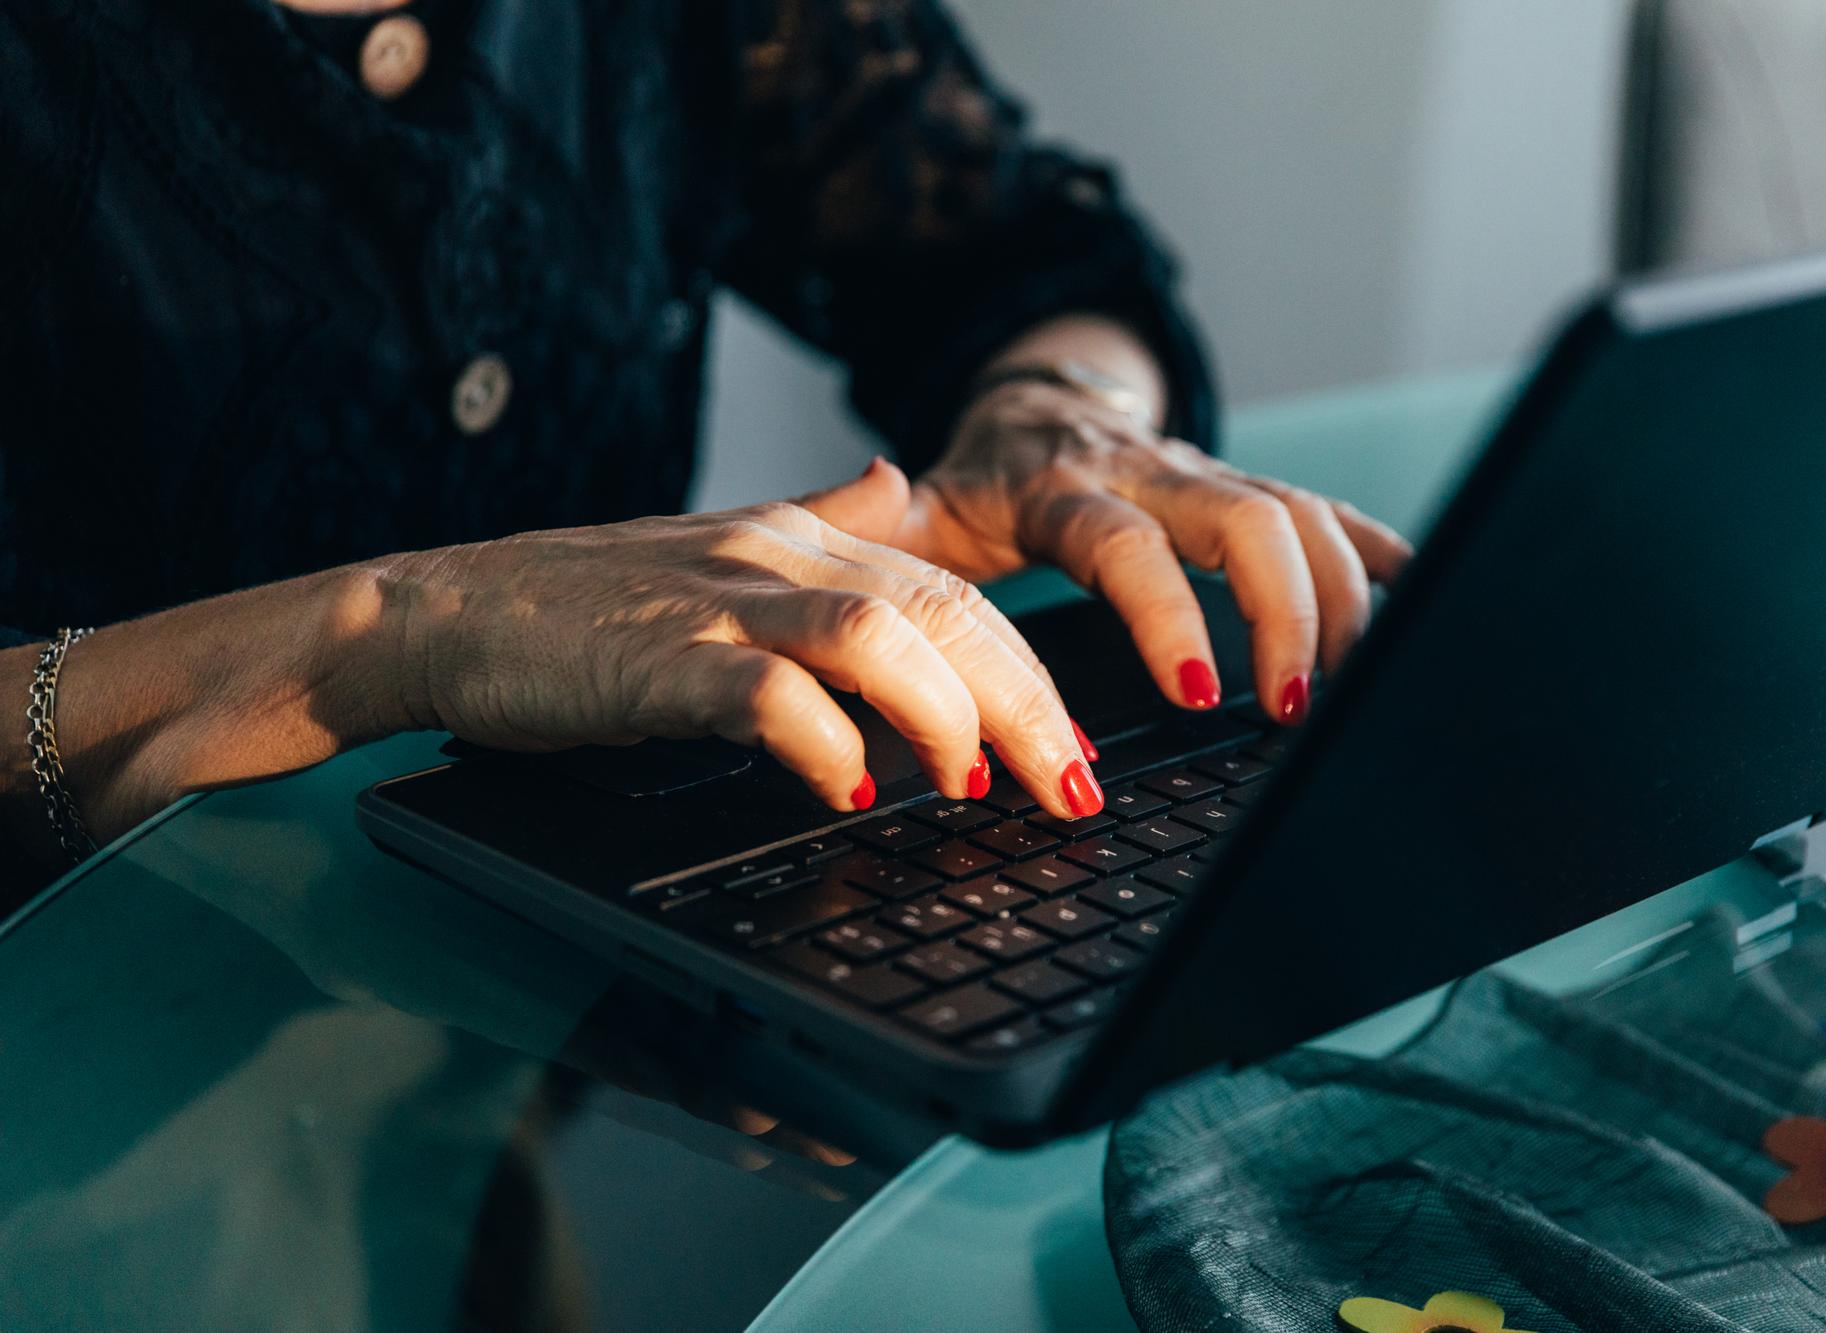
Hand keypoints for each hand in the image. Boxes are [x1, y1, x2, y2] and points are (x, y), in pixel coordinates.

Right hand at [383, 465, 1101, 815]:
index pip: (957, 597)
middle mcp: (777, 556)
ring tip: (974, 788)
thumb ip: (824, 519)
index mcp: (805, 536)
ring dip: (948, 717)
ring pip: (880, 635)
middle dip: (1029, 707)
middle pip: (946, 616)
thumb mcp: (725, 547)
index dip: (1035, 674)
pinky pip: (766, 694)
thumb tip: (893, 478)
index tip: (1077, 751)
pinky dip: (822, 744)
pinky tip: (850, 790)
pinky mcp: (658, 658)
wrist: (447, 608)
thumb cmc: (587, 602)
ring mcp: (719, 601)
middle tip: (1071, 790)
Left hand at [815, 383, 1412, 724]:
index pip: (1127, 545)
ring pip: (1304, 517)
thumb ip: (885, 530)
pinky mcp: (1252, 489)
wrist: (1036, 406)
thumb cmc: (986, 480)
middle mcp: (1152, 476)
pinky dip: (1382, 557)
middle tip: (1296, 708)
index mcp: (1065, 489)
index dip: (1168, 613)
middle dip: (1287, 613)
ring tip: (1348, 688)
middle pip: (1248, 520)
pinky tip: (1423, 603)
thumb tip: (867, 508)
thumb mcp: (926, 511)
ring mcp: (1211, 479)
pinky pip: (1333, 513)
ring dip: (1341, 600)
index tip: (1200, 692)